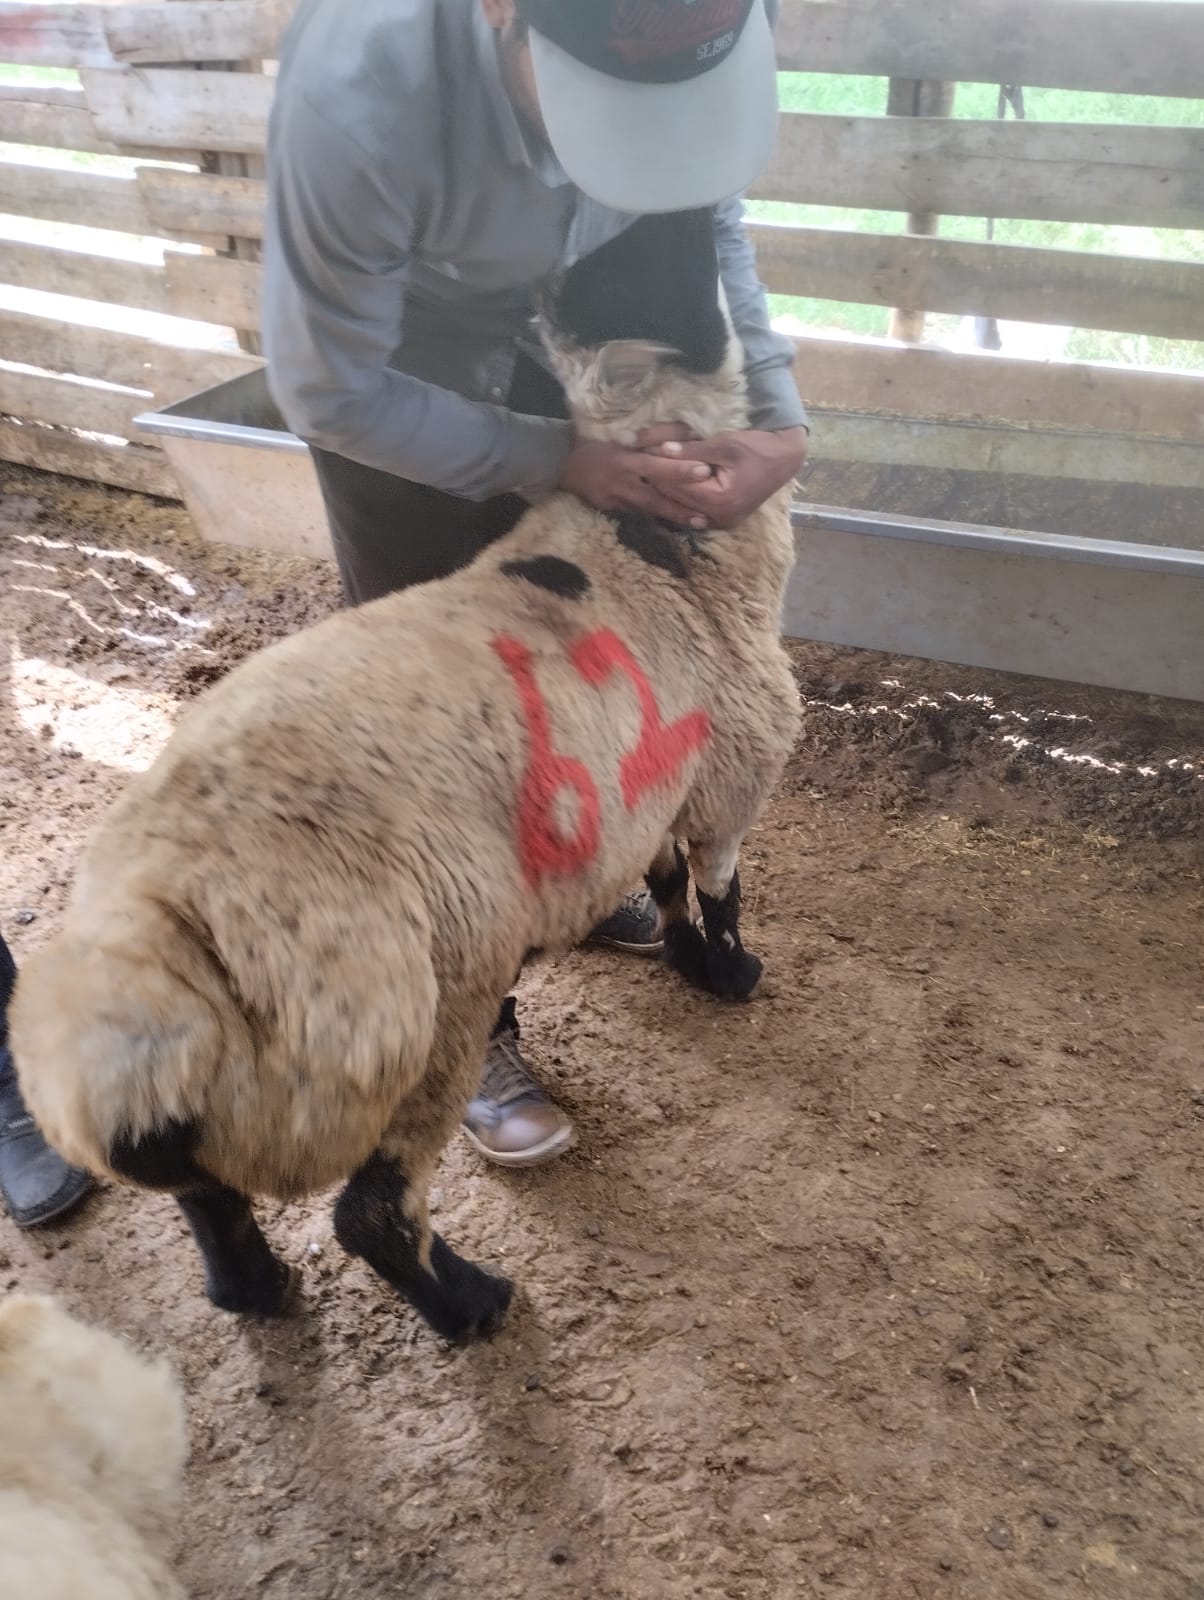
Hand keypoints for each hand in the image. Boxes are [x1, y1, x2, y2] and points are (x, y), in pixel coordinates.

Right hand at [559, 436, 711, 527]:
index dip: (680, 470)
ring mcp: (614, 500)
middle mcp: (621, 482)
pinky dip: (655, 519)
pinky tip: (674, 525)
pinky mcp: (609, 510)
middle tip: (706, 518)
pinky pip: (636, 515)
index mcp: (624, 459)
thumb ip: (649, 436)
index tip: (705, 471)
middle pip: (655, 498)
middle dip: (681, 509)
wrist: (560, 461)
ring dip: (673, 518)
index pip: (656, 466)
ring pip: (648, 511)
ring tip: (699, 524)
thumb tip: (686, 431)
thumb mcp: (619, 433)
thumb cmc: (594, 441)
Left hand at [641, 427, 807, 528]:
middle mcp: (719, 517)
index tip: (641, 453)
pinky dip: (682, 497)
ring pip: (682, 507)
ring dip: (668, 490)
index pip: (675, 486)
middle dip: (658, 480)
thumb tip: (659, 449)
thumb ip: (691, 450)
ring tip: (651, 471)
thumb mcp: (724, 444)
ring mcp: (721, 522)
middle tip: (641, 462)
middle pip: (675, 499)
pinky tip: (670, 484)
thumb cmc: (756, 447)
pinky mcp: (723, 520)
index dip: (657, 469)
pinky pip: (693, 510)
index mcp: (719, 499)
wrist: (784, 458)